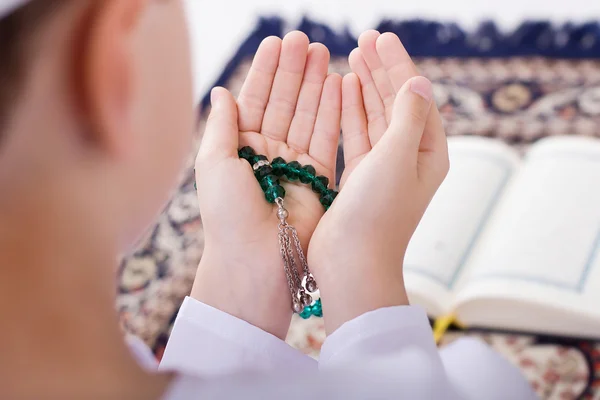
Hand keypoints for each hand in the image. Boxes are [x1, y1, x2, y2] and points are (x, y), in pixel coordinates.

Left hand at [192, 32, 341, 338]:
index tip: (278, 44)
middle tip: (305, 40)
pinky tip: (337, 85)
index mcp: (240, 150)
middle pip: (284, 104)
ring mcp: (294, 166)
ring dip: (315, 85)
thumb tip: (224, 91)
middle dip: (294, 72)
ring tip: (324, 53)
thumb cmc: (228, 216)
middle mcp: (268, 155)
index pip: (256, 101)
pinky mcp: (318, 179)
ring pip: (307, 116)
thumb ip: (222, 125)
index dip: (267, 72)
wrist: (256, 262)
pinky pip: (327, 138)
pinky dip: (333, 111)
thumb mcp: (214, 164)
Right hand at [308, 31, 448, 333]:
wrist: (352, 262)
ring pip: (375, 116)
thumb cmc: (378, 214)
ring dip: (365, 85)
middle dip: (382, 69)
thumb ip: (407, 115)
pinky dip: (350, 110)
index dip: (398, 65)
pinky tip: (343, 89)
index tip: (381, 37)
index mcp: (428, 152)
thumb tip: (419, 81)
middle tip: (365, 38)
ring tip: (354, 56)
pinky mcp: (360, 176)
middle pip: (396, 102)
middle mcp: (409, 157)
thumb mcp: (397, 157)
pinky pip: (357, 134)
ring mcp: (383, 167)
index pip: (415, 97)